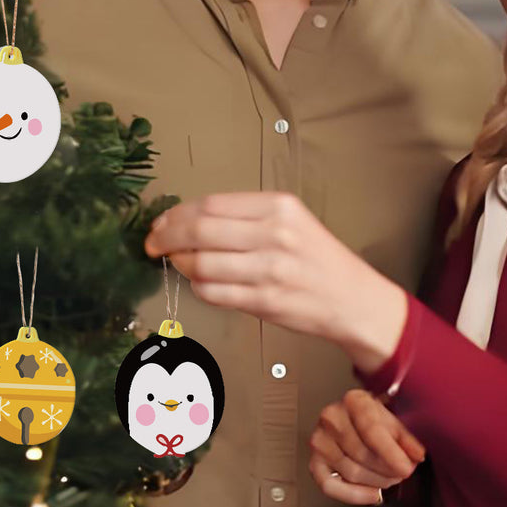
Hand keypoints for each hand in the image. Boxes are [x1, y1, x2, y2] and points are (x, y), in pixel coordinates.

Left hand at [144, 192, 407, 371]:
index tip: (161, 222)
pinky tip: (199, 282)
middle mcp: (274, 234)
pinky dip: (198, 287)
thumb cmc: (319, 259)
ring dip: (181, 265)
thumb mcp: (291, 221)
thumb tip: (189, 220)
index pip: (211, 204)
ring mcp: (270, 270)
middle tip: (152, 244)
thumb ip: (245, 217)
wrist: (354, 299)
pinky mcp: (265, 302)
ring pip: (202, 263)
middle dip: (166, 237)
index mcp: (279, 207)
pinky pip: (214, 293)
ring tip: (178, 264)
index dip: (177, 214)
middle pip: (200, 230)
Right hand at [309, 389, 425, 505]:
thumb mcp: (396, 418)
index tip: (406, 468)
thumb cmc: (378, 419)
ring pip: (351, 472)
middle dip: (387, 470)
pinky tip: (373, 494)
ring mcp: (320, 440)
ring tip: (390, 478)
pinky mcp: (315, 461)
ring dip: (377, 482)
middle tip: (402, 473)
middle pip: (361, 454)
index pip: (371, 430)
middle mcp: (331, 417)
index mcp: (354, 401)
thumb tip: (416, 455)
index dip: (390, 453)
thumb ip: (408, 437)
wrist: (357, 419)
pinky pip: (330, 486)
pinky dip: (354, 495)